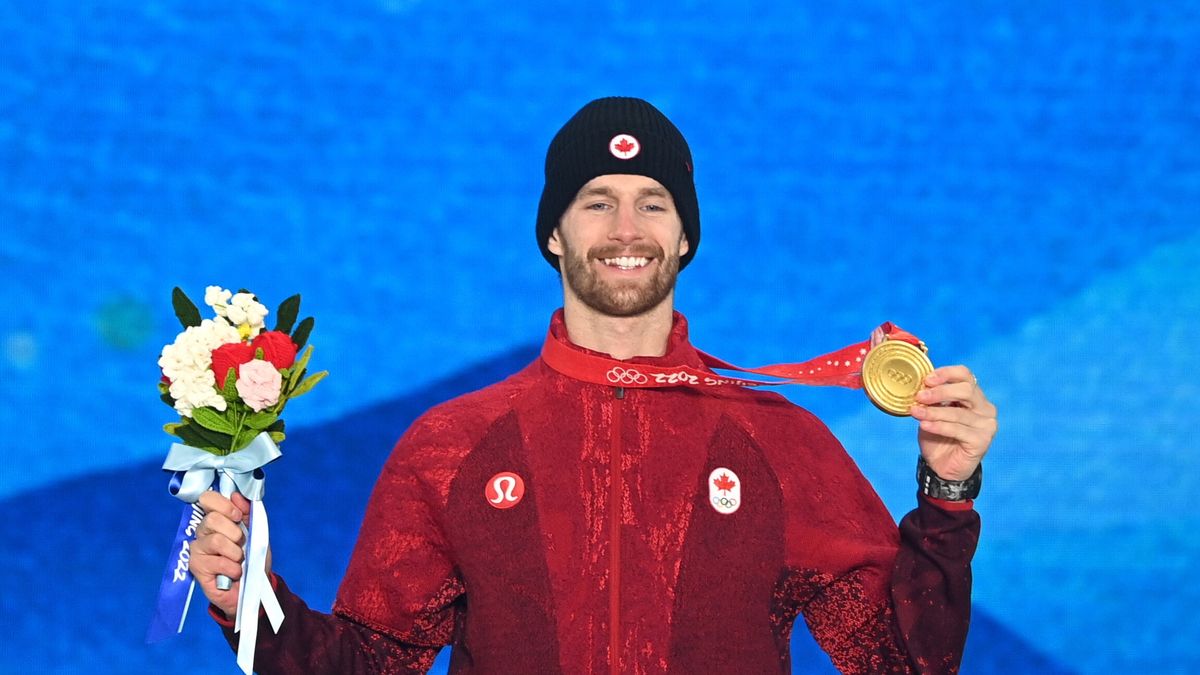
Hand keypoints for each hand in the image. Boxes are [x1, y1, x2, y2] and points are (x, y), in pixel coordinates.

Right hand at [190, 491, 271, 617]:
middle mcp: (203, 531)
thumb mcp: (257, 533)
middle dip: (234, 532)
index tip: (238, 516)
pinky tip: (234, 573)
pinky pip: (217, 562)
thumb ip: (248, 513)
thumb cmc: (252, 559)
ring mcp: (197, 549)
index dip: (224, 505)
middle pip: (212, 519)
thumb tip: (237, 496)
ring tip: (239, 561)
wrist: (252, 588)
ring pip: (216, 540)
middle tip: (241, 544)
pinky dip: (233, 568)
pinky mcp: (196, 567)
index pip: (208, 499)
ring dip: (236, 552)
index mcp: (217, 518)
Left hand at [910, 365, 997, 481]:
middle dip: (940, 391)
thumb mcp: (932, 413)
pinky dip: (939, 426)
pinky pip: (958, 430)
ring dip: (934, 412)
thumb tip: (920, 385)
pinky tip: (924, 425)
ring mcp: (986, 425)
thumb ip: (931, 399)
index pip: (965, 375)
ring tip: (916, 412)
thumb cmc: (937, 437)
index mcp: (974, 396)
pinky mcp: (982, 440)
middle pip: (966, 390)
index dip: (946, 373)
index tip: (926, 379)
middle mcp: (985, 408)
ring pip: (959, 412)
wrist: (942, 466)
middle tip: (920, 396)